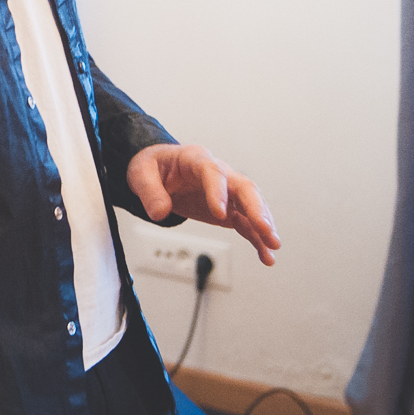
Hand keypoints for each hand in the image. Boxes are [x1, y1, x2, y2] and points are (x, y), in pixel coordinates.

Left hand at [127, 143, 280, 266]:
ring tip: (273, 246)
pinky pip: (246, 223)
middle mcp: (218, 173)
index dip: (218, 191)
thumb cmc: (152, 166)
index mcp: (195, 158)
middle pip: (244, 187)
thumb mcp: (141, 173)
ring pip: (252, 206)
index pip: (212, 171)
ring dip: (263, 225)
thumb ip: (149, 191)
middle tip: (264, 229)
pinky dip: (257, 239)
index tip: (220, 213)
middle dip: (256, 208)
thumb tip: (159, 213)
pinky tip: (266, 256)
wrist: (158, 169)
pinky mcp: (229, 209)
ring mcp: (227, 191)